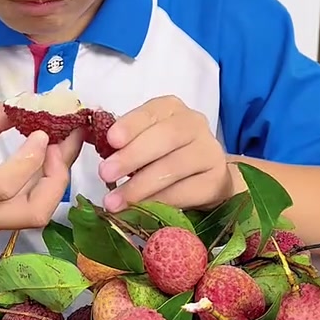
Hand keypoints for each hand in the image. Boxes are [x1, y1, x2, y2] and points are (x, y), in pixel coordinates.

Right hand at [0, 104, 82, 236]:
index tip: (42, 131)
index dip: (29, 158)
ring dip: (56, 181)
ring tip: (61, 147)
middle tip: (64, 141)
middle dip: (58, 177)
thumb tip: (23, 104)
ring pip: (37, 214)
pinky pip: (29, 211)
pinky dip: (45, 186)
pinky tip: (47, 161)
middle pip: (34, 212)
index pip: (3, 185)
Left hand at [98, 96, 234, 212]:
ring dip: (140, 186)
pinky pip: (186, 191)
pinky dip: (160, 201)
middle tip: (105, 174)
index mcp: (171, 109)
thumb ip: (125, 144)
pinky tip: (140, 210)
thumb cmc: (165, 155)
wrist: (206, 177)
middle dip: (132, 157)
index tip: (111, 140)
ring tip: (114, 201)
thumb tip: (102, 156)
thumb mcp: (144, 141)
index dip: (131, 125)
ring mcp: (209, 151)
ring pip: (174, 167)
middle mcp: (194, 124)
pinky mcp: (217, 180)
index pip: (152, 112)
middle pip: (166, 137)